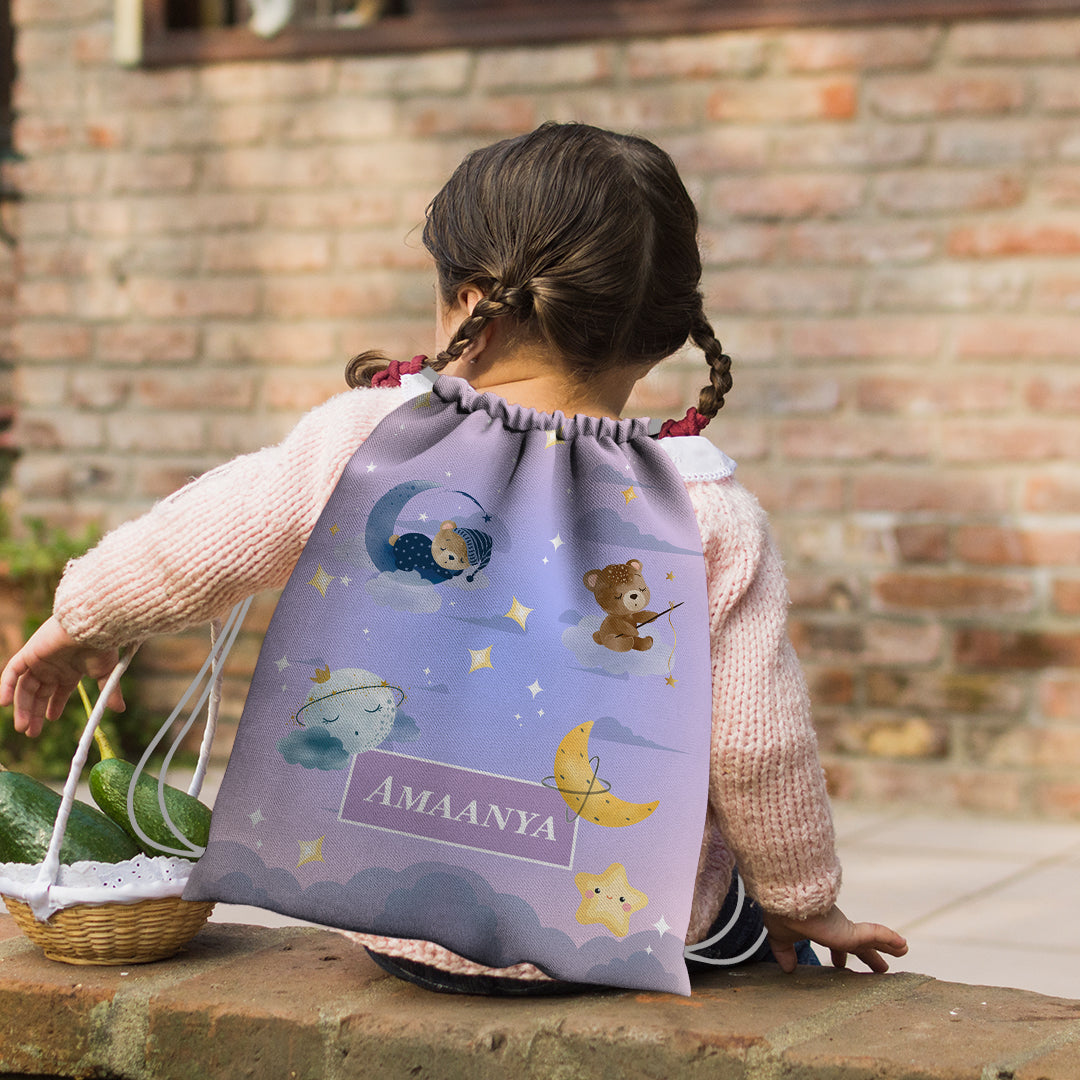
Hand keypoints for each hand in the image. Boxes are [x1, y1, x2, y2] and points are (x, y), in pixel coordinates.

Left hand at [0, 616, 123, 736]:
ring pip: (24, 687)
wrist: (92, 627)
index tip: (50, 720)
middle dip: (33, 713)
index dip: (52, 706)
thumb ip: (109, 692)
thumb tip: (120, 709)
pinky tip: (5, 704)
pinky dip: (6, 687)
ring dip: (22, 707)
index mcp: (69, 670)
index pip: (56, 691)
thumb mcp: (106, 674)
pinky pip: (12, 672)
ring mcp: (38, 660)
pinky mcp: (28, 654)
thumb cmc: (101, 647)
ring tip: (22, 727)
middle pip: (37, 693)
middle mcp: (52, 666)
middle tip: (30, 733)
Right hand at [763, 905, 907, 973]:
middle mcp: (835, 927)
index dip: (839, 955)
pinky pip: (875, 934)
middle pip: (858, 944)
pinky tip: (902, 945)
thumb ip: (785, 951)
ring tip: (903, 950)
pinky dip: (889, 938)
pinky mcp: (850, 931)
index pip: (834, 943)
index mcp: (820, 929)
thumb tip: (786, 968)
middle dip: (869, 955)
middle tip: (882, 968)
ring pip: (872, 938)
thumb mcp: (781, 936)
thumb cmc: (781, 913)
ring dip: (888, 946)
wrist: (785, 899)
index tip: (840, 965)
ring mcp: (845, 928)